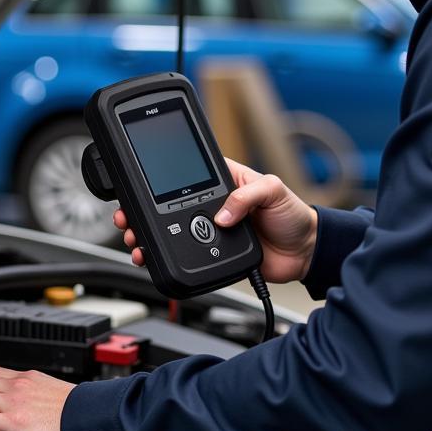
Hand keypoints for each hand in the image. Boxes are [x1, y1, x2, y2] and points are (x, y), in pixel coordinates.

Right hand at [113, 159, 318, 283]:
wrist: (304, 252)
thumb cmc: (293, 214)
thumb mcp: (274, 190)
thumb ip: (247, 196)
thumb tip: (221, 213)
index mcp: (225, 181)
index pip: (186, 173)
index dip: (162, 177)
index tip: (141, 182)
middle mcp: (214, 205)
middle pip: (169, 204)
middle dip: (143, 209)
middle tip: (127, 216)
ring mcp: (212, 230)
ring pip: (172, 231)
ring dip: (148, 235)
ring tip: (134, 238)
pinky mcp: (214, 253)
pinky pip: (186, 255)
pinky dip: (166, 257)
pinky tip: (151, 256)